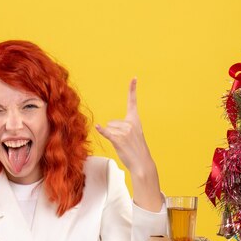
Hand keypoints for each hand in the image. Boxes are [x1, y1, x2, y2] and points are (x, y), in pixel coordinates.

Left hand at [96, 79, 161, 210]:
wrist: (142, 163)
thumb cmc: (136, 149)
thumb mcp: (134, 134)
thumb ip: (123, 127)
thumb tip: (104, 126)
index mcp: (135, 120)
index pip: (132, 102)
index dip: (132, 89)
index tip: (134, 77)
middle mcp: (130, 123)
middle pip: (111, 122)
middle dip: (114, 132)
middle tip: (125, 142)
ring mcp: (125, 132)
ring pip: (108, 129)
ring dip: (112, 138)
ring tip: (123, 145)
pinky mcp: (119, 140)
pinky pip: (107, 133)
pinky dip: (102, 131)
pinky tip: (97, 127)